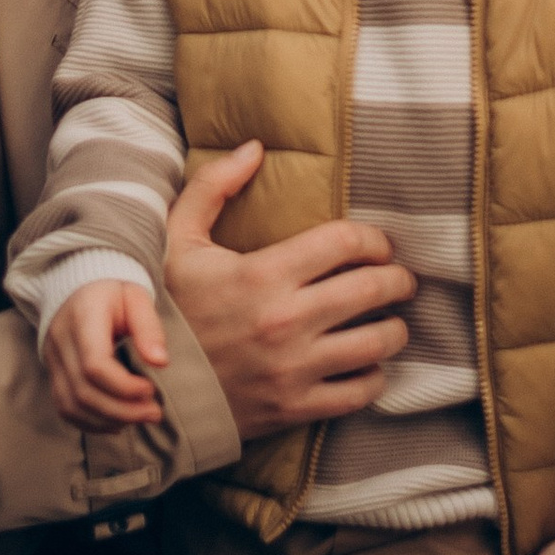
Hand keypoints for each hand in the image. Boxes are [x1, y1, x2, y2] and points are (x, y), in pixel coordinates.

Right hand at [44, 277, 171, 431]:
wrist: (79, 288)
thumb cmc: (113, 292)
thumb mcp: (136, 297)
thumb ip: (149, 327)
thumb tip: (161, 362)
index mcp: (83, 316)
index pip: (94, 364)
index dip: (124, 386)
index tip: (150, 389)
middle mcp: (61, 340)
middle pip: (83, 390)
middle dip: (121, 410)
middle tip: (153, 412)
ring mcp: (52, 359)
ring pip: (71, 405)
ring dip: (107, 420)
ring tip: (139, 418)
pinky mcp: (53, 374)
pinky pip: (65, 408)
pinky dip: (91, 422)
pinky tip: (117, 422)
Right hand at [164, 143, 415, 444]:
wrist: (153, 391)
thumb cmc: (170, 310)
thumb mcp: (178, 240)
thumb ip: (213, 185)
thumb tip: (255, 147)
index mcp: (261, 274)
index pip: (344, 242)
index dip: (373, 238)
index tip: (377, 244)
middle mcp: (284, 321)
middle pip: (371, 289)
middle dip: (397, 279)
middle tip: (401, 278)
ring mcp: (293, 369)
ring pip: (376, 342)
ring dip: (395, 328)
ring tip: (393, 320)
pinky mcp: (295, 407)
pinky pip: (359, 392)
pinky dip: (374, 376)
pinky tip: (368, 363)